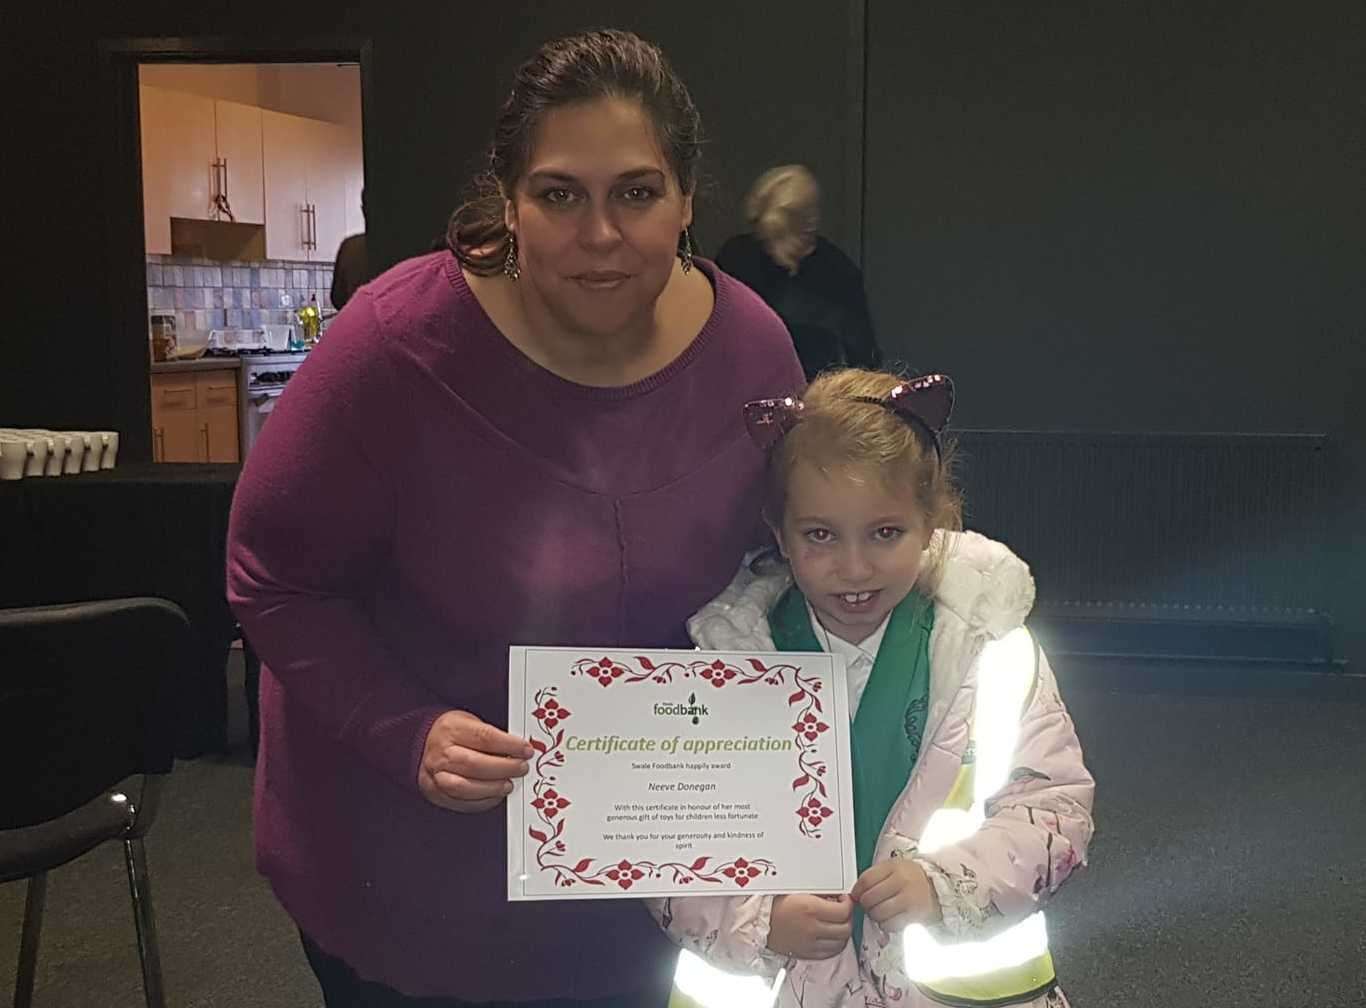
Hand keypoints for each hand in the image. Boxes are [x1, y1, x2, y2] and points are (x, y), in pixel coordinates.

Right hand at [418, 710, 533, 812]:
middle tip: (521, 768)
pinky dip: (481, 801)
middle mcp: (440, 753)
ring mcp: (434, 774)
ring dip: (492, 788)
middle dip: (503, 768)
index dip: (509, 745)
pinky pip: (460, 802)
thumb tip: (520, 750)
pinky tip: (494, 796)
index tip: (526, 750)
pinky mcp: (435, 793)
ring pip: (464, 787)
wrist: (424, 742)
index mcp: (452, 729)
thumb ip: (493, 736)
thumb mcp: (471, 723)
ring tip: (508, 784)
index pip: (484, 737)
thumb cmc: (453, 732)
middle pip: (474, 764)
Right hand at [766, 894, 853, 960]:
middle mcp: (812, 928)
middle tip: (842, 911)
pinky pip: (829, 953)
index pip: (844, 911)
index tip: (844, 899)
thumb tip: (835, 896)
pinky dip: (834, 945)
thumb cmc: (773, 903)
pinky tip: (828, 935)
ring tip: (836, 923)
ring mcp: (810, 944)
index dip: (848, 904)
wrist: (756, 921)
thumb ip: (819, 893)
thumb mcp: (798, 890)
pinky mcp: (806, 954)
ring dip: (842, 932)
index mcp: (811, 909)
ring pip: (840, 943)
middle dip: (848, 918)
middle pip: (846, 929)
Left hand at [851, 859, 940, 932]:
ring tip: (880, 912)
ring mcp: (909, 898)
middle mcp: (901, 881)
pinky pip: (890, 924)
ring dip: (875, 916)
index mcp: (894, 866)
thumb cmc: (914, 879)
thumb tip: (856, 892)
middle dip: (865, 905)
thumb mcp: (896, 868)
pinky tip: (890, 919)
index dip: (857, 891)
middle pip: (870, 898)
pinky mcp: (914, 915)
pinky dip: (886, 925)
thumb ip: (876, 876)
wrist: (941, 889)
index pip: (866, 879)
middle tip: (868, 906)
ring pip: (878, 913)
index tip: (856, 896)